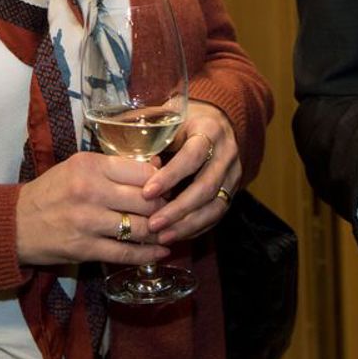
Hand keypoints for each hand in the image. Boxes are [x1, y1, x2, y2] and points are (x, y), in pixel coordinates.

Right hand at [16, 152, 168, 267]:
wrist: (14, 224)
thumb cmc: (50, 192)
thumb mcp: (78, 169)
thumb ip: (115, 168)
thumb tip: (157, 167)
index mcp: (89, 165)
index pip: (142, 171)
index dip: (161, 181)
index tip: (166, 188)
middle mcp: (90, 191)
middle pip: (145, 200)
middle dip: (164, 208)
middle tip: (170, 211)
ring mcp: (88, 221)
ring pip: (140, 227)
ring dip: (159, 233)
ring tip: (168, 233)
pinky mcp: (85, 249)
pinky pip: (125, 253)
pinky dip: (147, 255)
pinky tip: (160, 252)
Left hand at [143, 100, 240, 244]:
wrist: (213, 123)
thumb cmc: (180, 123)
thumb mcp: (166, 122)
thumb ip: (151, 141)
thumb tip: (125, 165)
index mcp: (208, 129)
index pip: (192, 156)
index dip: (170, 176)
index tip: (147, 192)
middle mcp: (226, 153)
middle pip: (206, 186)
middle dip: (178, 209)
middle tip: (153, 224)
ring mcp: (232, 174)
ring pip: (215, 206)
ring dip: (187, 224)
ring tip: (162, 236)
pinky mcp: (232, 191)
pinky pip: (216, 215)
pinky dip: (195, 228)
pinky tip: (175, 235)